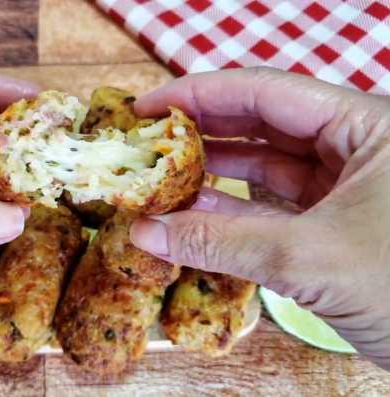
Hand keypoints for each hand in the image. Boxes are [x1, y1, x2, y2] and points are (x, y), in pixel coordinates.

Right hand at [130, 67, 389, 369]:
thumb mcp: (309, 258)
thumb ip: (220, 243)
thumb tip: (145, 232)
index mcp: (365, 126)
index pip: (265, 92)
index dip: (199, 94)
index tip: (148, 108)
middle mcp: (353, 147)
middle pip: (260, 124)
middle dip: (200, 132)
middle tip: (147, 141)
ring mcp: (343, 187)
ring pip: (263, 167)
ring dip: (211, 175)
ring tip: (160, 178)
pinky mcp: (333, 224)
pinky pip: (270, 208)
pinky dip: (229, 214)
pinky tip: (191, 217)